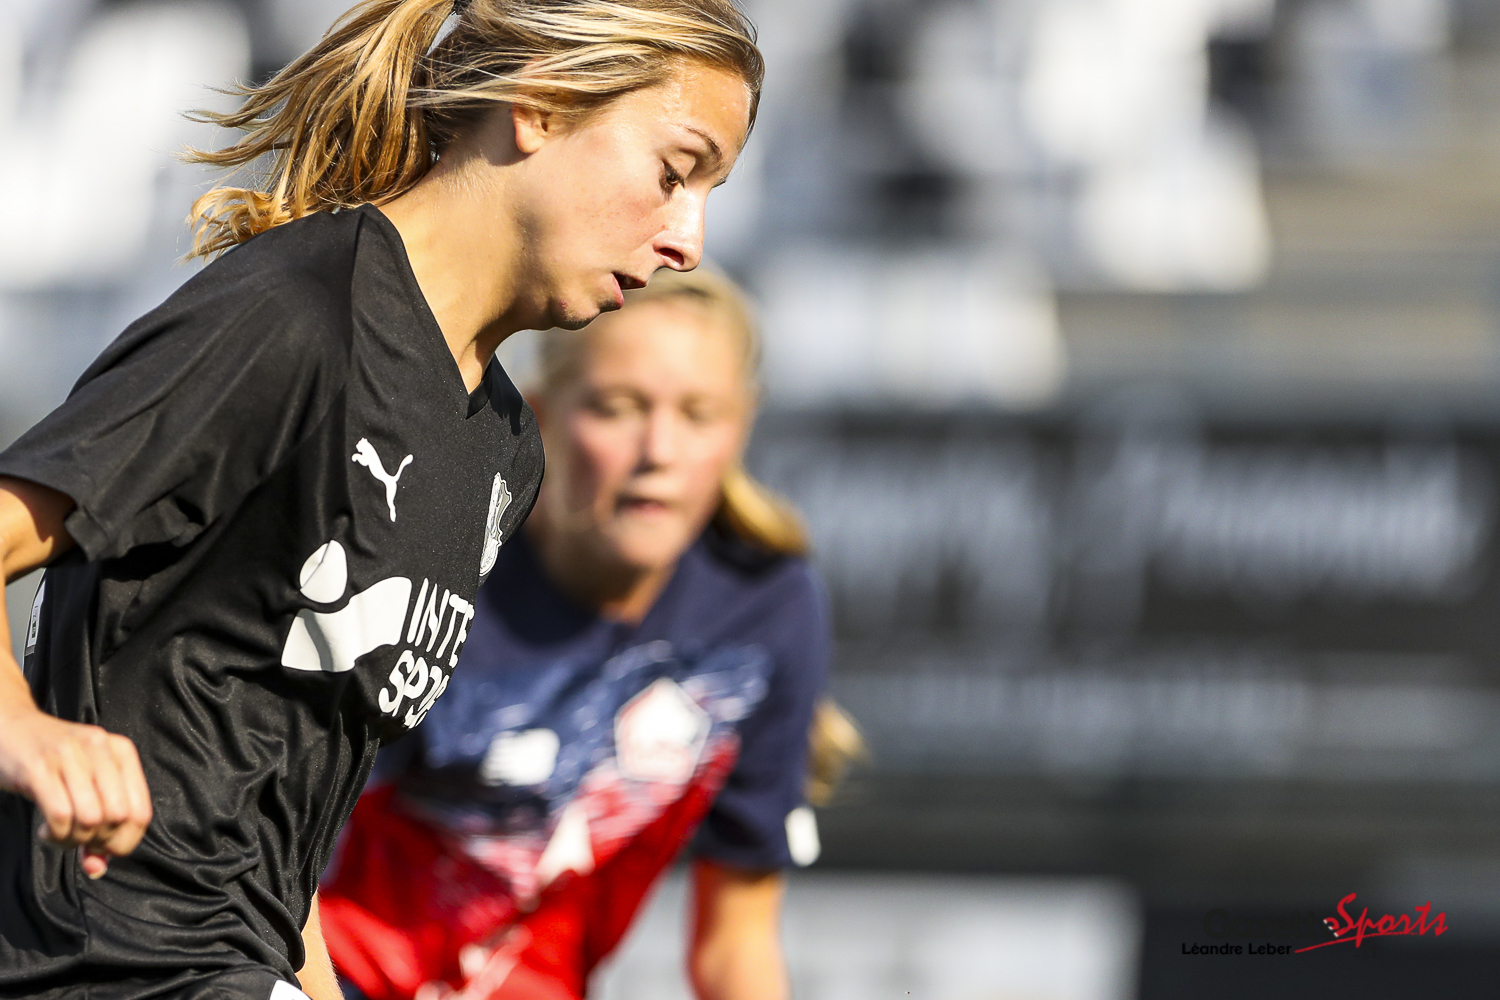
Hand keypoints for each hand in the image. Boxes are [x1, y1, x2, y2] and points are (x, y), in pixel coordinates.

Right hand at [0, 706, 151, 877]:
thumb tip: (99, 868)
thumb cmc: (50, 762)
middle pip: (119, 817)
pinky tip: (46, 830)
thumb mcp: (84, 784)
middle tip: (79, 841)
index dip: (125, 842)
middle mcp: (100, 748)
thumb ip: (100, 823)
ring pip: (91, 817)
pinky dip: (55, 834)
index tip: (104, 849)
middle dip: (100, 842)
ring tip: (60, 835)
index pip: (141, 812)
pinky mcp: (37, 767)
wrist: (8, 727)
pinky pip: (60, 814)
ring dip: (74, 839)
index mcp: (121, 751)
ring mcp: (69, 755)